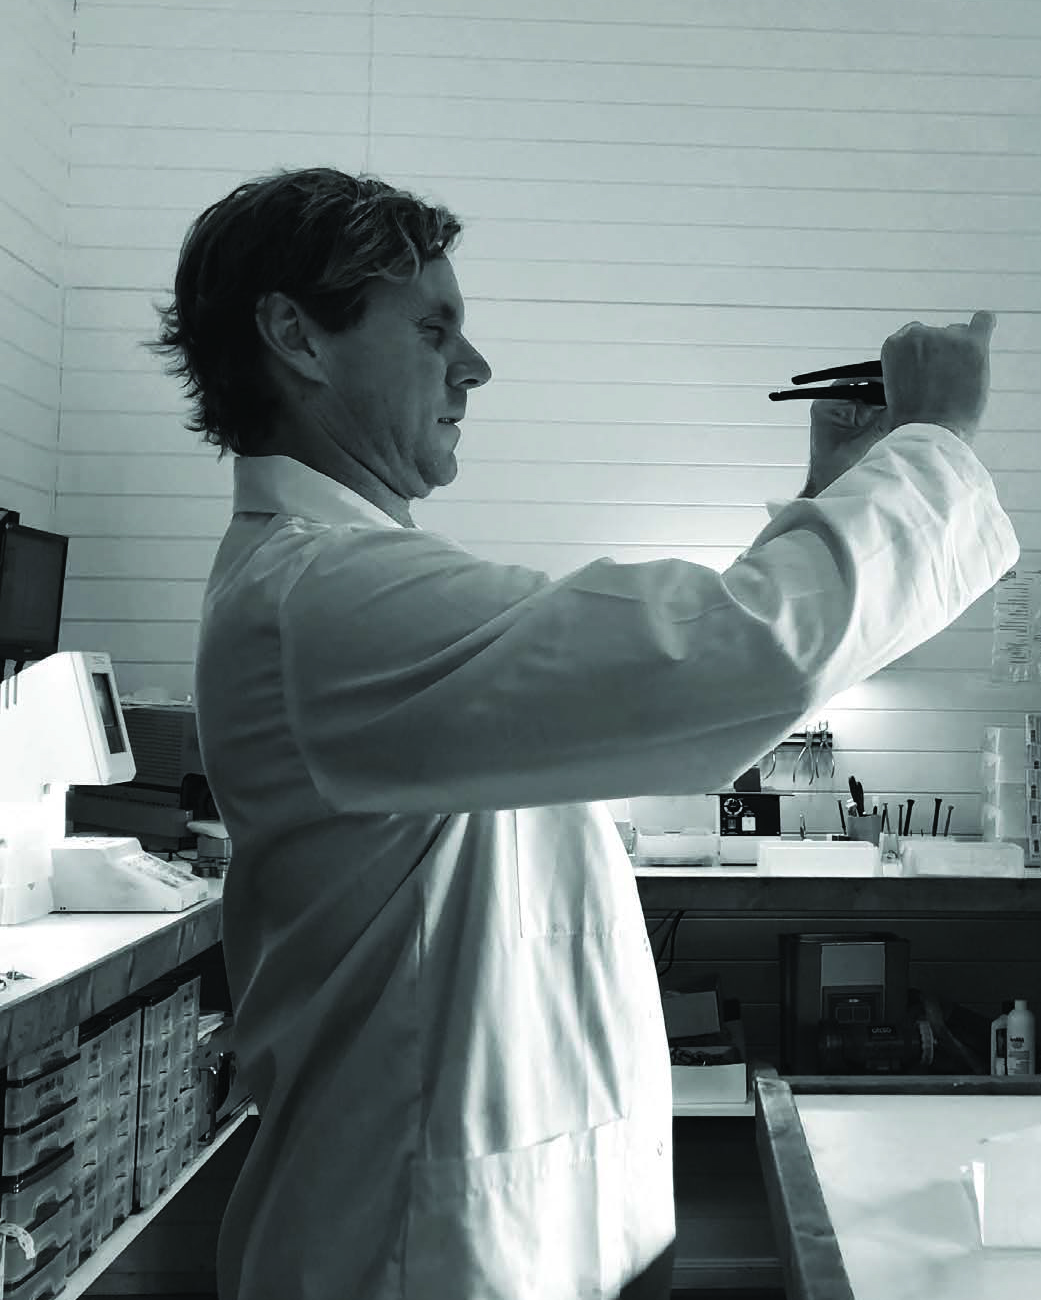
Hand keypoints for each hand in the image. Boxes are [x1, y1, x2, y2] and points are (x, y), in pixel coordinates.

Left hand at [801, 383, 892, 497]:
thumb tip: (900, 410)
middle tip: (901, 390)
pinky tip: (896, 412)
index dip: (873, 376)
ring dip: (884, 399)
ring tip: (901, 401)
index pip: (852, 379)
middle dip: (882, 388)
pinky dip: (883, 409)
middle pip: (863, 385)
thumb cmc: (832, 468)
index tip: (890, 376)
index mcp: (826, 405)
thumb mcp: (860, 445)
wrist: (827, 484)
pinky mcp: (854, 418)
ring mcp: (844, 410)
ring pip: (870, 395)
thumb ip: (880, 426)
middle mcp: (834, 404)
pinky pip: (871, 407)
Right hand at [881, 310, 994, 444]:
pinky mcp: (971, 344)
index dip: (920, 357)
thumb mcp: (890, 391)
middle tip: (940, 383)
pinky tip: (982, 336)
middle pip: (936, 334)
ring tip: (957, 381)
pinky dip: (984, 325)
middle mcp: (918, 334)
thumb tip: (918, 361)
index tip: (923, 375)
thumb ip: (902, 367)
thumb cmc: (910, 420)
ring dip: (959, 352)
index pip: (913, 338)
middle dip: (940, 354)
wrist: (927, 433)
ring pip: (958, 334)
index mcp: (894, 344)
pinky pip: (984, 321)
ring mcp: (946, 337)